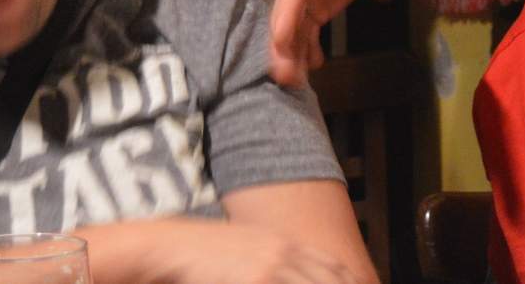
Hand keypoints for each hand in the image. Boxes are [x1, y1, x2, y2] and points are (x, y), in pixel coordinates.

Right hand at [158, 224, 369, 283]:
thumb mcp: (252, 246)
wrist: (174, 246)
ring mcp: (269, 270)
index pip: (332, 267)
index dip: (351, 282)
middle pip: (328, 280)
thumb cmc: (210, 251)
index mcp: (286, 244)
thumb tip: (300, 269)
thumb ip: (279, 258)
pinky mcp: (254, 281)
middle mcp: (283, 254)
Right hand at [268, 0, 401, 86]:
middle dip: (281, 44)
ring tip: (294, 82)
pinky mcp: (315, 3)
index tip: (280, 42)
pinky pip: (305, 28)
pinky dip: (306, 47)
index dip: (285, 15)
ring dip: (291, 52)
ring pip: (292, 25)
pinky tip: (312, 66)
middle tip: (283, 75)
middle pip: (285, 12)